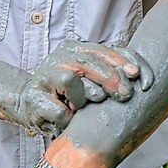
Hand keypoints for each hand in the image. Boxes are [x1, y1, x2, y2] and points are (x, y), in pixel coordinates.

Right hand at [15, 40, 153, 135]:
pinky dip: (68, 117)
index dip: (122, 61)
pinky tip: (69, 118)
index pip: (101, 50)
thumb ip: (110, 72)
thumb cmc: (68, 93)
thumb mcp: (90, 79)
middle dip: (110, 78)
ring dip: (84, 98)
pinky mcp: (34, 97)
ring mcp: (44, 76)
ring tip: (82, 106)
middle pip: (87, 62)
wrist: (30, 104)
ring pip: (70, 80)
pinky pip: (59, 109)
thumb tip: (137, 75)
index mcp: (74, 48)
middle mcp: (59, 58)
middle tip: (125, 95)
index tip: (137, 76)